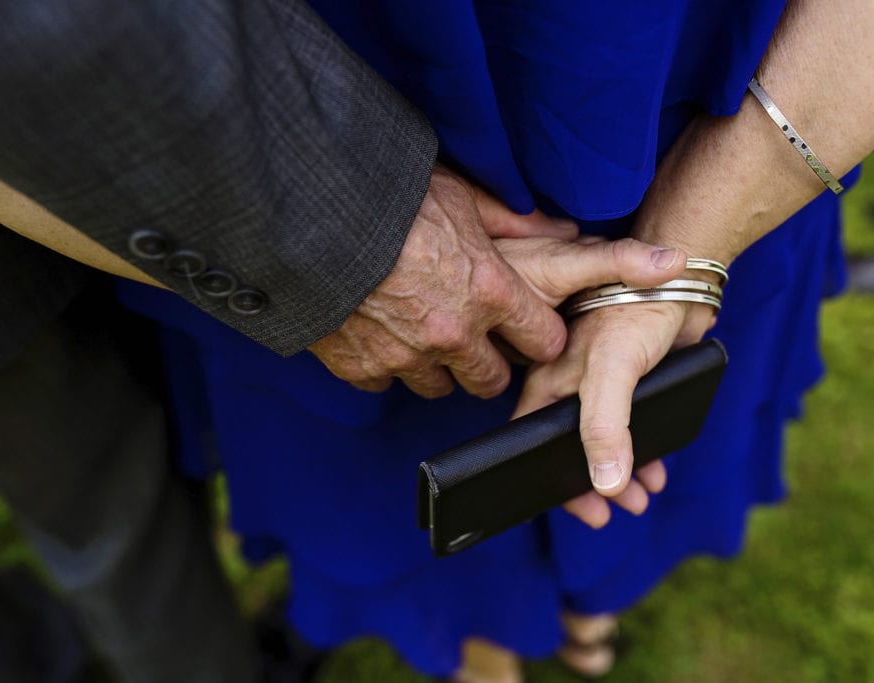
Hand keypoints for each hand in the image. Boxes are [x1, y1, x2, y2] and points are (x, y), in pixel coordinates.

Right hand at [308, 164, 578, 398]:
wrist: (311, 216)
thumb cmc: (391, 197)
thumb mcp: (460, 194)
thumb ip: (513, 221)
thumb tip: (562, 229)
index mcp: (490, 292)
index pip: (544, 341)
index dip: (540, 335)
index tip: (529, 329)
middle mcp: (454, 335)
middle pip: (491, 381)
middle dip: (487, 364)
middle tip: (474, 341)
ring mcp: (406, 357)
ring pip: (438, 387)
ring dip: (435, 367)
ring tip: (420, 334)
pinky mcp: (361, 367)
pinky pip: (384, 382)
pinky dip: (384, 364)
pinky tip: (376, 334)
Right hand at [513, 294, 715, 528]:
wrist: (682, 283)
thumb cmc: (634, 312)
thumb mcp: (612, 372)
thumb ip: (604, 427)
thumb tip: (605, 486)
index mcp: (548, 384)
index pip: (533, 443)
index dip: (549, 480)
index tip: (581, 508)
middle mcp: (568, 389)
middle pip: (568, 451)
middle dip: (591, 487)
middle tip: (614, 514)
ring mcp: (600, 389)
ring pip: (602, 445)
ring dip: (621, 476)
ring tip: (642, 499)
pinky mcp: (632, 386)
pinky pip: (632, 432)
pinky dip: (643, 456)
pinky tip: (658, 472)